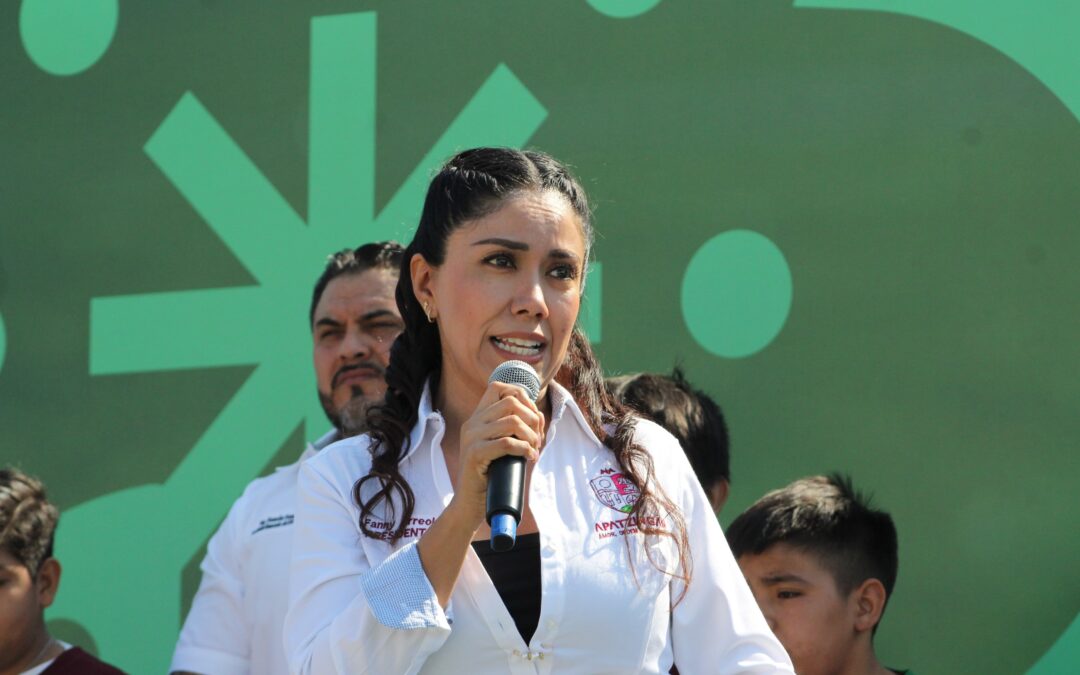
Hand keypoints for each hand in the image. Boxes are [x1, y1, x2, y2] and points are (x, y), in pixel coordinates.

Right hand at [450, 381, 544, 527]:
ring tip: (534, 449)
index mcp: (477, 418)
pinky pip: (507, 443)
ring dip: (531, 435)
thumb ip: (514, 430)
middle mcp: (472, 423)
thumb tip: (539, 417)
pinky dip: (525, 449)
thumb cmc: (490, 477)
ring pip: (512, 421)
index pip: (498, 387)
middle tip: (537, 439)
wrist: (469, 505)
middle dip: (532, 418)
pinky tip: (529, 457)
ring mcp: (471, 438)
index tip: (533, 417)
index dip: (522, 395)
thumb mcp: (501, 447)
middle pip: (510, 401)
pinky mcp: (475, 454)